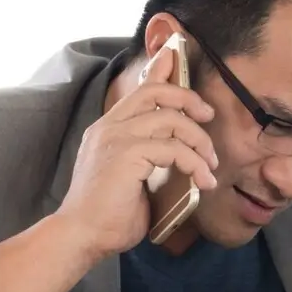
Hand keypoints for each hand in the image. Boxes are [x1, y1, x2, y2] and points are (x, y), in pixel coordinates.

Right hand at [57, 43, 218, 258]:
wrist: (82, 236)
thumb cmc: (107, 216)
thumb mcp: (133, 178)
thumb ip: (150, 159)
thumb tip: (179, 157)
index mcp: (108, 129)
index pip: (139, 90)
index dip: (160, 68)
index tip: (175, 55)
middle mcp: (110, 126)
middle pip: (155, 91)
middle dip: (189, 98)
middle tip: (208, 118)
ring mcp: (117, 138)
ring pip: (171, 119)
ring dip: (199, 141)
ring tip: (210, 166)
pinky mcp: (127, 154)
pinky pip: (173, 148)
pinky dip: (195, 163)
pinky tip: (203, 181)